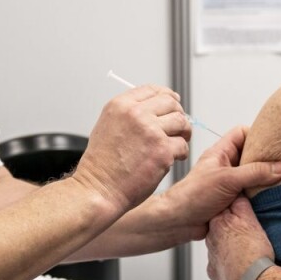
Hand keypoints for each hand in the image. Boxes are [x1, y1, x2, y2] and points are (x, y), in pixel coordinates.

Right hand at [72, 85, 190, 213]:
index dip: (167, 96)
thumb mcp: (107, 126)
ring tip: (175, 144)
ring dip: (182, 134)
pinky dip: (180, 153)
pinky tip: (171, 159)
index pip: (153, 89)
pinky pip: (182, 145)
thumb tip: (156, 108)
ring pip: (181, 122)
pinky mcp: (162, 151)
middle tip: (177, 128)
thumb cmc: (102, 165)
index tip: (173, 104)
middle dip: (178, 115)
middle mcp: (136, 114)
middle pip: (171, 103)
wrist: (98, 189)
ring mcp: (151, 131)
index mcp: (121, 105)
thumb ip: (129, 114)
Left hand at [161, 126, 280, 240]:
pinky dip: (262, 195)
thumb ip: (254, 172)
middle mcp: (226, 166)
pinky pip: (252, 193)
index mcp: (221, 153)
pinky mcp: (233, 200)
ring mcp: (230, 183)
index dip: (257, 135)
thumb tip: (279, 167)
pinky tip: (273, 197)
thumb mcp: (227, 179)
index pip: (242, 134)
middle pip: (251, 156)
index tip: (275, 143)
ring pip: (254, 176)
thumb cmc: (193, 195)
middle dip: (267, 159)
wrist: (179, 222)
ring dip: (266, 180)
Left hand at [206, 196, 274, 279]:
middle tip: (247, 233)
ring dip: (229, 246)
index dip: (235, 211)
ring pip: (220, 245)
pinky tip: (238, 264)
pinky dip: (227, 263)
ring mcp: (212, 256)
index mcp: (220, 222)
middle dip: (230, 228)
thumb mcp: (250, 221)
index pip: (225, 209)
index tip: (243, 215)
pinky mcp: (214, 271)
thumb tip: (240, 194)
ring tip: (245, 250)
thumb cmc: (254, 253)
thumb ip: (242, 205)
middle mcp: (212, 238)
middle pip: (221, 227)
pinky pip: (220, 264)